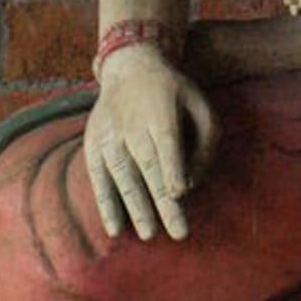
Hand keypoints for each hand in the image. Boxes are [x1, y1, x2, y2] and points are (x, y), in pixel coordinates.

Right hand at [83, 45, 218, 241]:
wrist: (130, 67)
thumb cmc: (173, 93)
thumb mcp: (199, 103)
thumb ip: (206, 140)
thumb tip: (193, 184)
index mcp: (161, 111)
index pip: (167, 143)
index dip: (171, 168)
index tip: (178, 194)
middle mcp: (133, 124)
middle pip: (148, 166)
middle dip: (162, 201)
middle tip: (178, 232)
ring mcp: (110, 135)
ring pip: (124, 176)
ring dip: (136, 207)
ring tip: (149, 234)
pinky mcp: (93, 145)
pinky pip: (99, 179)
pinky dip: (106, 204)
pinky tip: (115, 228)